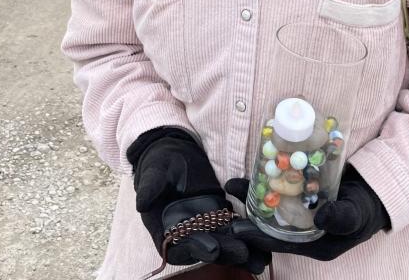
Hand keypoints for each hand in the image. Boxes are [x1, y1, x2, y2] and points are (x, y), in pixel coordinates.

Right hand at [128, 127, 269, 270]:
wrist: (174, 152)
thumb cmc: (159, 162)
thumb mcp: (154, 171)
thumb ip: (150, 187)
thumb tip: (142, 202)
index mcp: (165, 229)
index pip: (180, 246)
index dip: (195, 249)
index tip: (212, 248)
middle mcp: (187, 233)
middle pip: (207, 248)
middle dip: (226, 252)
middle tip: (244, 253)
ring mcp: (206, 225)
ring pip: (225, 242)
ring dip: (243, 250)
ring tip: (262, 257)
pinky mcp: (221, 215)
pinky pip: (236, 227)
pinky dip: (250, 233)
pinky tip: (266, 239)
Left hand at [225, 165, 389, 260]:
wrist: (379, 190)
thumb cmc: (369, 207)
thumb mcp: (358, 213)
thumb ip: (342, 216)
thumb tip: (321, 218)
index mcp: (316, 243)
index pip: (281, 243)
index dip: (258, 235)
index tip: (237, 226)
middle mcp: (306, 230)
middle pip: (271, 225)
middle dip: (249, 214)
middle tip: (227, 200)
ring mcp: (304, 212)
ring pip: (274, 206)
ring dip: (255, 194)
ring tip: (233, 182)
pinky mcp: (305, 194)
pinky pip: (282, 191)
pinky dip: (269, 182)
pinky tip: (256, 171)